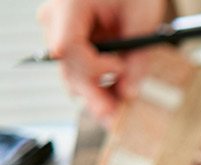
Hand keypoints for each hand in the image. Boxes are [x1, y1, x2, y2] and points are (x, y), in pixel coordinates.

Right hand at [37, 0, 166, 123]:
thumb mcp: (143, 20)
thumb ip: (136, 57)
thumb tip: (130, 93)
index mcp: (69, 6)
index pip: (68, 46)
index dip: (93, 66)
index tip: (119, 69)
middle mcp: (57, 19)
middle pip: (68, 66)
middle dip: (94, 94)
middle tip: (115, 117)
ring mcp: (60, 32)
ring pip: (72, 74)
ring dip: (96, 95)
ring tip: (118, 114)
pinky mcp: (70, 43)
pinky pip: (79, 70)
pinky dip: (97, 86)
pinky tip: (114, 101)